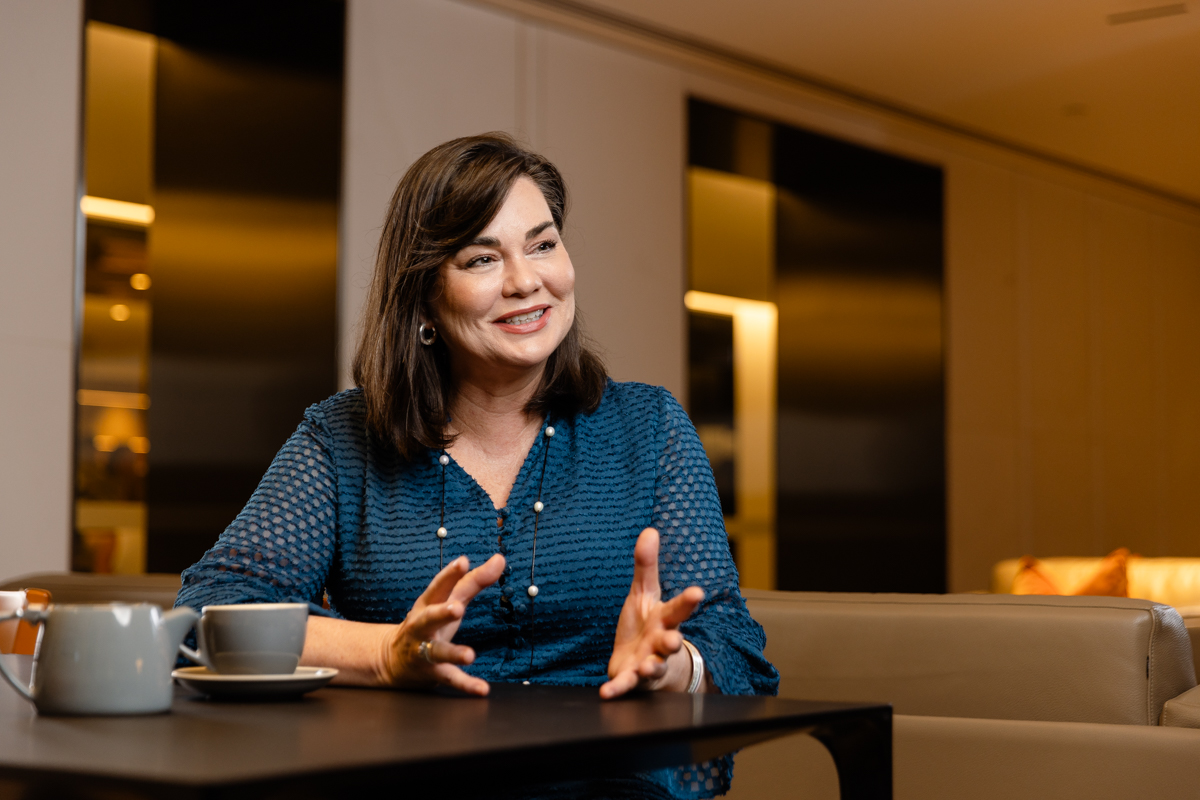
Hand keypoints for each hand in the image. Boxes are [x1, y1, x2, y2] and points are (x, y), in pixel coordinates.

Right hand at [378, 554, 504, 695]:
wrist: (392, 659)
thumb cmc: (429, 622)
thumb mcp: (448, 599)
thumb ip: (474, 581)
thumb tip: (500, 558)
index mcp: (428, 604)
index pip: (439, 586)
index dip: (450, 574)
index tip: (463, 562)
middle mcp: (422, 626)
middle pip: (429, 617)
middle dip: (441, 613)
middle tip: (457, 608)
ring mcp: (424, 651)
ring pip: (437, 651)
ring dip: (453, 652)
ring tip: (470, 655)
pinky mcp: (432, 673)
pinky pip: (450, 678)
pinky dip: (466, 685)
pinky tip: (482, 689)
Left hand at [600, 528, 704, 698]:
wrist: (643, 663)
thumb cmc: (646, 626)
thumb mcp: (643, 594)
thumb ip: (646, 566)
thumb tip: (649, 530)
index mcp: (664, 619)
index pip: (677, 608)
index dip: (687, 601)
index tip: (697, 592)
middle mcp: (660, 643)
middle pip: (670, 641)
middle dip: (673, 641)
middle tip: (675, 639)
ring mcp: (648, 663)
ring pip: (653, 666)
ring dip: (651, 666)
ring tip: (647, 665)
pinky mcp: (632, 679)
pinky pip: (626, 685)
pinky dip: (617, 689)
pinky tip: (607, 691)